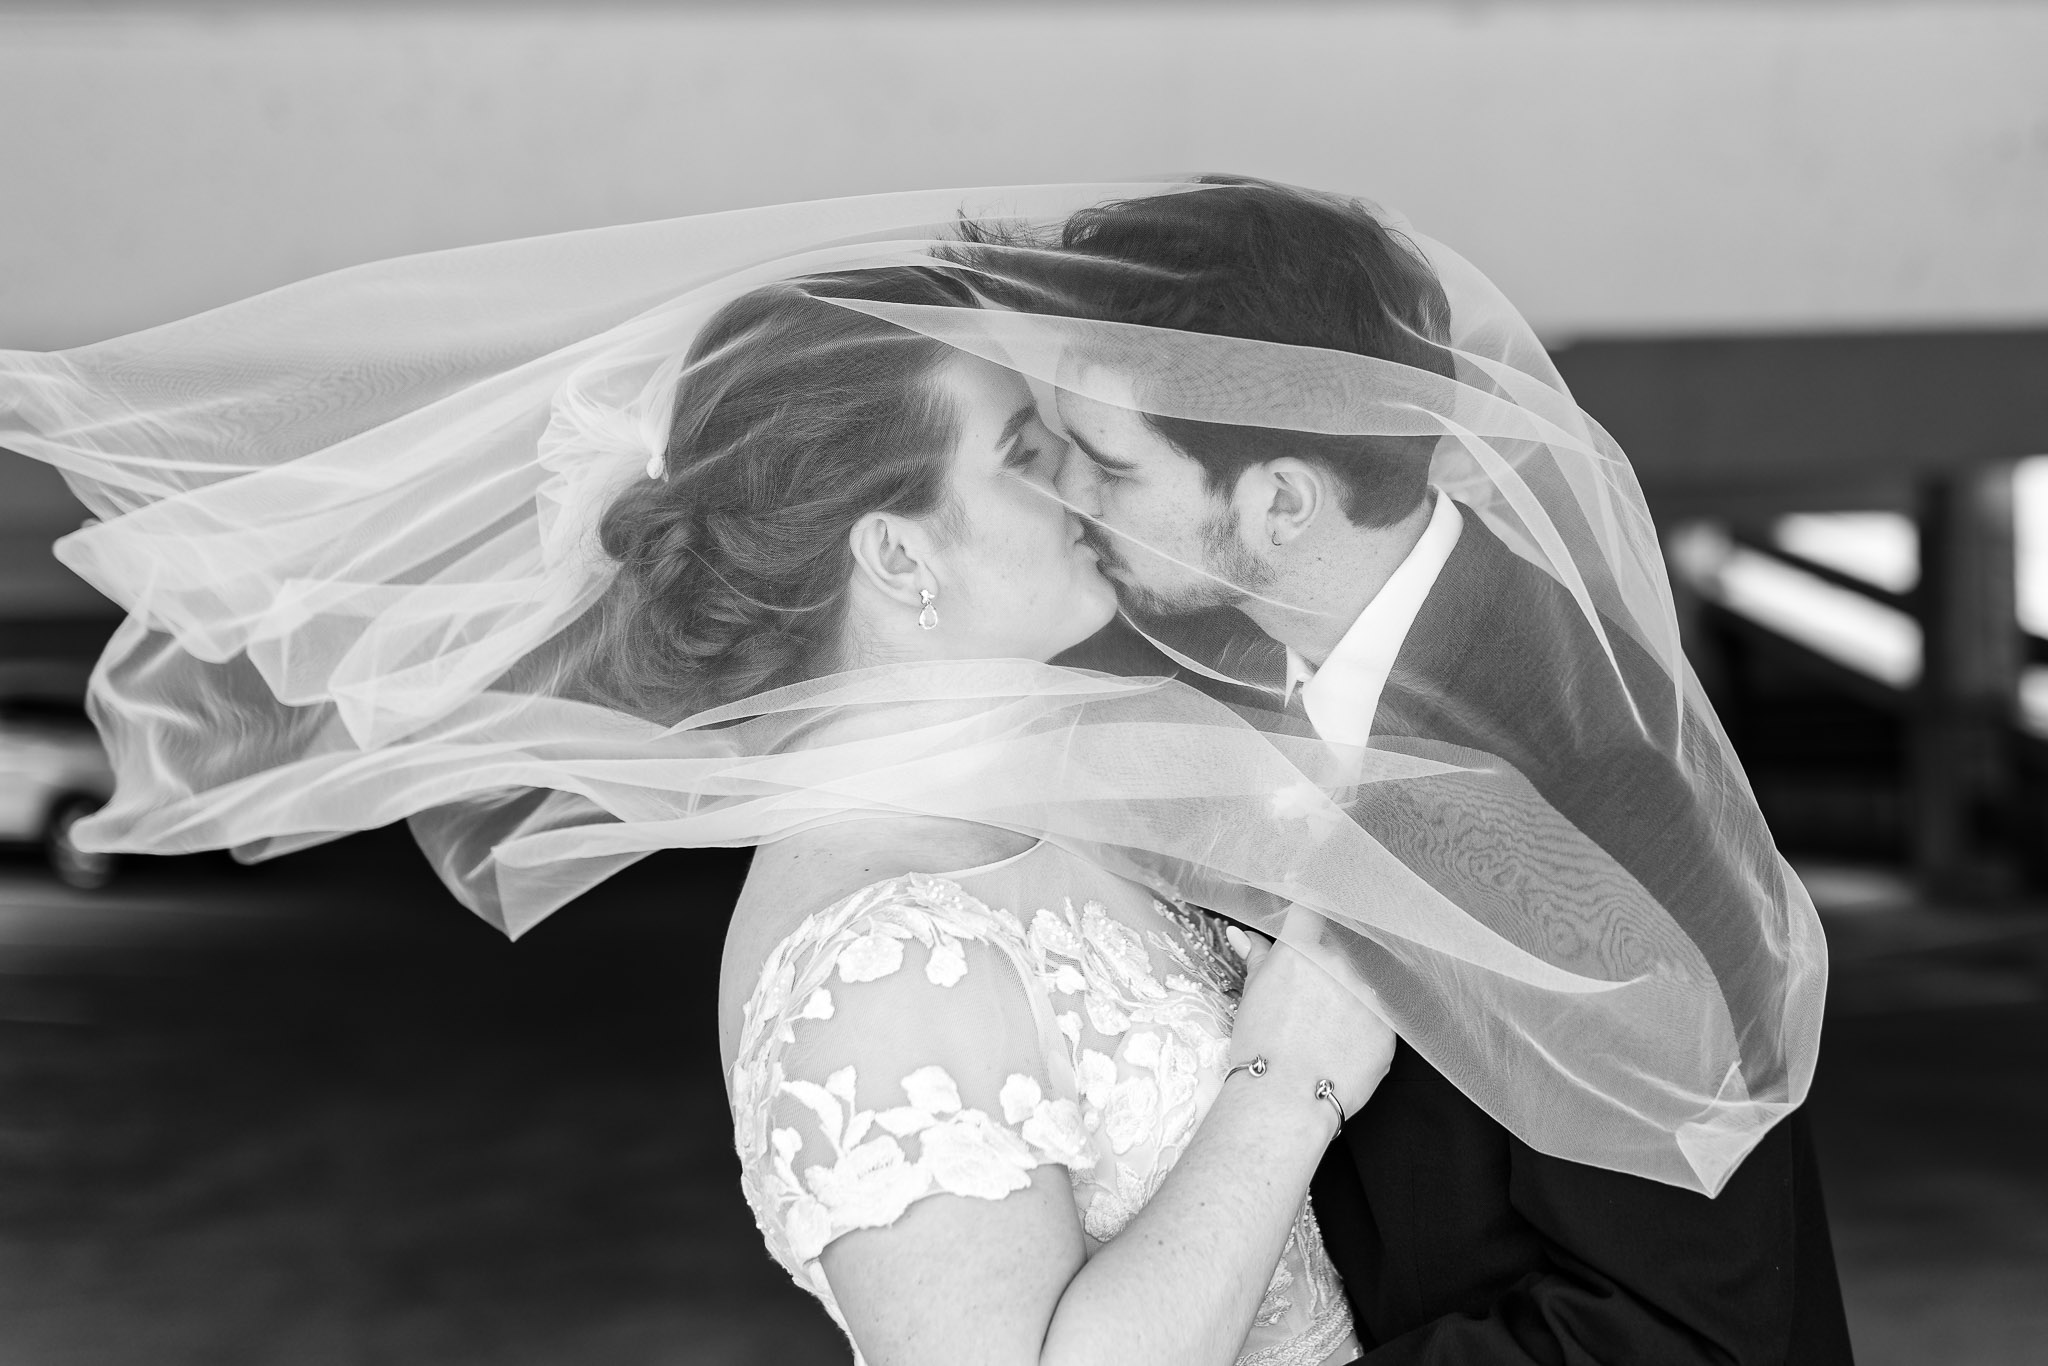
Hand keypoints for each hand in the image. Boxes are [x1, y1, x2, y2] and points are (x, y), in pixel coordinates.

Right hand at [1225, 914, 1396, 1123]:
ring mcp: (1366, 996)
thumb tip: (1241, 934)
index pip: (1311, 911)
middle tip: (1305, 1007)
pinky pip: (1376, 1021)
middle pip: (1336, 956)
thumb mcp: (1252, 995)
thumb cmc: (1259, 1047)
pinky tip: (1339, 1052)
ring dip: (1346, 1003)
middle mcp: (1338, 965)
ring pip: (1359, 989)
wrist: (1283, 1098)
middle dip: (1324, 974)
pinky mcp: (1387, 1029)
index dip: (1311, 910)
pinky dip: (1360, 1033)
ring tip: (1322, 1036)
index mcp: (1302, 950)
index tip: (1312, 913)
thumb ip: (1256, 958)